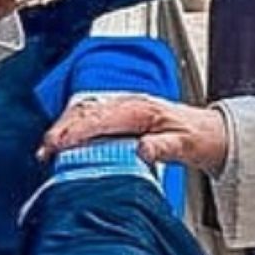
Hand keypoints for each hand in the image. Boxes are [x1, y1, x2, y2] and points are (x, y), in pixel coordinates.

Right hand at [38, 94, 228, 175]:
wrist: (209, 132)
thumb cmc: (198, 137)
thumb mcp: (187, 145)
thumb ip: (165, 147)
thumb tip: (143, 149)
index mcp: (141, 109)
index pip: (100, 117)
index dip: (75, 130)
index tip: (57, 144)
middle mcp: (129, 104)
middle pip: (86, 110)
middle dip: (62, 128)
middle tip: (44, 150)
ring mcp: (124, 108)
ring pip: (86, 111)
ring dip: (64, 127)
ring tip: (47, 148)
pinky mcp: (122, 115)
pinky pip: (92, 116)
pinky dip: (74, 126)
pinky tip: (64, 140)